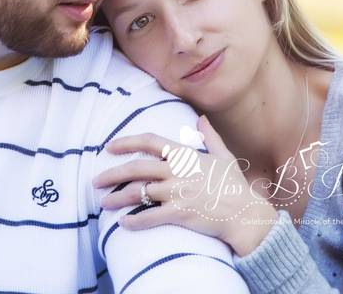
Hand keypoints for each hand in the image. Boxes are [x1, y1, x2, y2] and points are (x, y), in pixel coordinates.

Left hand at [92, 115, 277, 256]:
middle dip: (112, 173)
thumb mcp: (225, 157)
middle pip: (136, 167)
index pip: (150, 141)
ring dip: (117, 198)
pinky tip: (123, 223)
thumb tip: (201, 119)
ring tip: (103, 203)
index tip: (110, 146)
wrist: (246, 214)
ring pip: (138, 192)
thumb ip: (210, 137)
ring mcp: (177, 192)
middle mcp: (178, 171)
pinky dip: (133, 221)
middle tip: (96, 181)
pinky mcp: (179, 214)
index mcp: (185, 155)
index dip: (127, 141)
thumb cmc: (235, 187)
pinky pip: (149, 217)